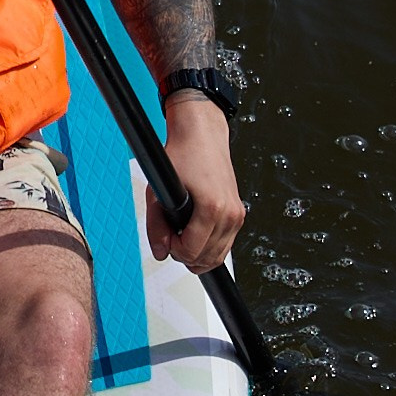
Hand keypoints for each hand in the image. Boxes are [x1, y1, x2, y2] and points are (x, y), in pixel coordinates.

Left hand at [150, 90, 245, 273]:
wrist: (202, 137)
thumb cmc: (182, 157)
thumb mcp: (158, 191)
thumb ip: (156, 227)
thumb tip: (160, 252)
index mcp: (212, 207)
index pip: (192, 251)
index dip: (173, 250)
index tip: (166, 237)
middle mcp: (230, 213)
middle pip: (207, 258)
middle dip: (185, 254)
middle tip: (171, 237)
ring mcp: (237, 214)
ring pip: (218, 256)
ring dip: (197, 253)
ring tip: (181, 235)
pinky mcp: (239, 214)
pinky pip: (225, 245)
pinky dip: (209, 246)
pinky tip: (195, 234)